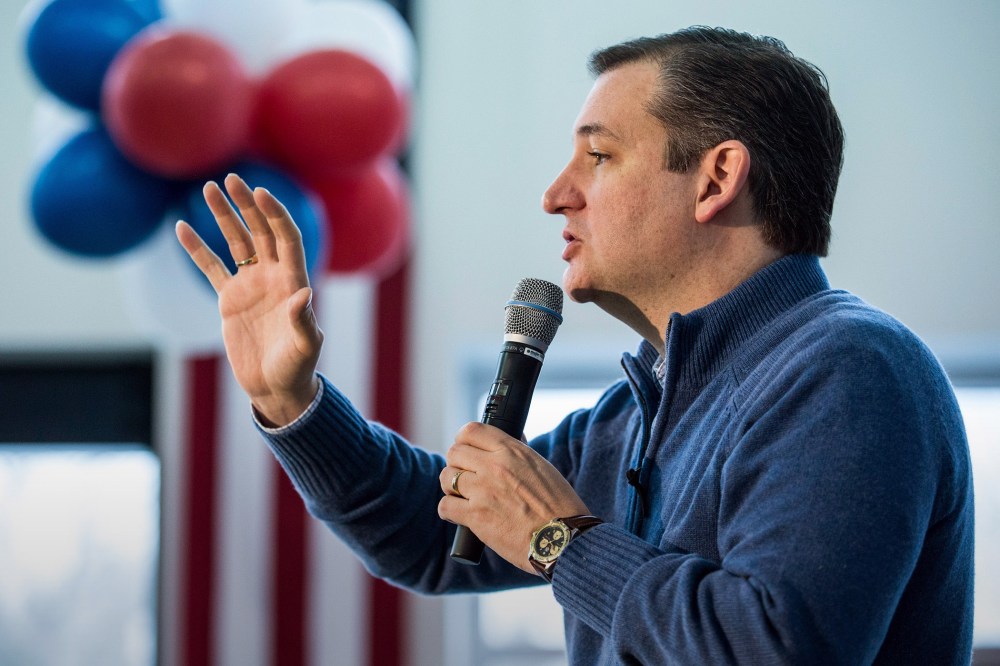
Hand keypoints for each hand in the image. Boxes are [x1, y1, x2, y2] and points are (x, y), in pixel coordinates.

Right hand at [175, 173, 323, 424]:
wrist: (275, 387)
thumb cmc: (296, 367)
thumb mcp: (305, 345)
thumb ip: (303, 320)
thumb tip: (303, 294)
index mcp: (293, 281)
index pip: (286, 238)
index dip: (275, 214)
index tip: (260, 193)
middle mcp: (273, 276)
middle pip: (260, 231)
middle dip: (247, 205)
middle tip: (231, 178)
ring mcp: (250, 285)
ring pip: (236, 242)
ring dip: (223, 215)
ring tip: (208, 187)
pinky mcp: (229, 298)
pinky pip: (211, 267)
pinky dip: (197, 248)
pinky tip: (182, 227)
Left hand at [438, 422, 589, 572]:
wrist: (563, 539)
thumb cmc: (559, 507)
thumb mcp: (542, 468)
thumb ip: (519, 454)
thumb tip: (508, 442)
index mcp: (512, 451)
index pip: (471, 430)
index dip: (463, 440)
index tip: (466, 451)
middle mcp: (494, 466)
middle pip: (454, 452)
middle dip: (457, 464)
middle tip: (465, 477)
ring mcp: (483, 490)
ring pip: (447, 477)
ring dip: (451, 487)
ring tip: (463, 497)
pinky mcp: (475, 516)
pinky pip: (445, 506)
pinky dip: (449, 511)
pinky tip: (460, 516)